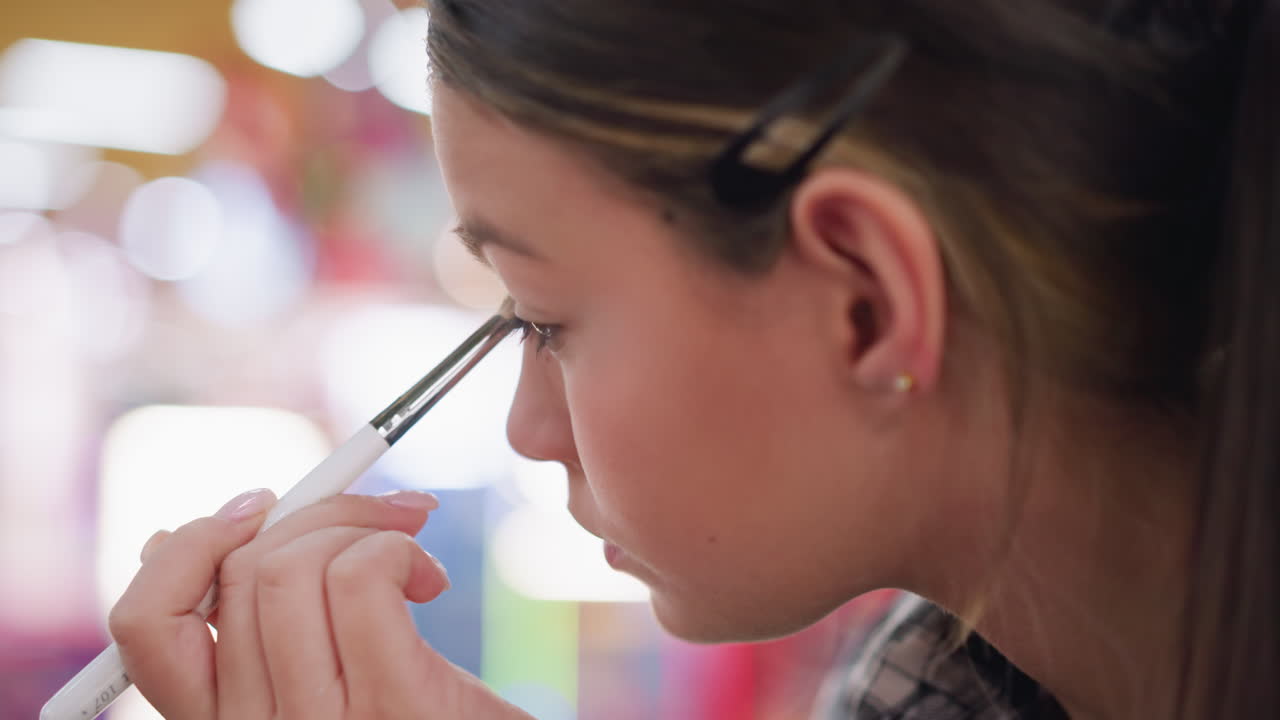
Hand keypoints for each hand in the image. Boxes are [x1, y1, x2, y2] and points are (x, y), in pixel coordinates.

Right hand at [109, 489, 533, 719]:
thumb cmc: (414, 719)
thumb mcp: (316, 674)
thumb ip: (248, 624)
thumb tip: (170, 537)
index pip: (145, 626)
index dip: (189, 548)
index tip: (256, 509)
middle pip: (238, 573)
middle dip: (313, 514)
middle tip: (380, 517)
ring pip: (294, 565)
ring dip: (362, 526)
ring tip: (412, 558)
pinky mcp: (394, 707)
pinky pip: (364, 576)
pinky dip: (398, 547)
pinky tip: (429, 579)